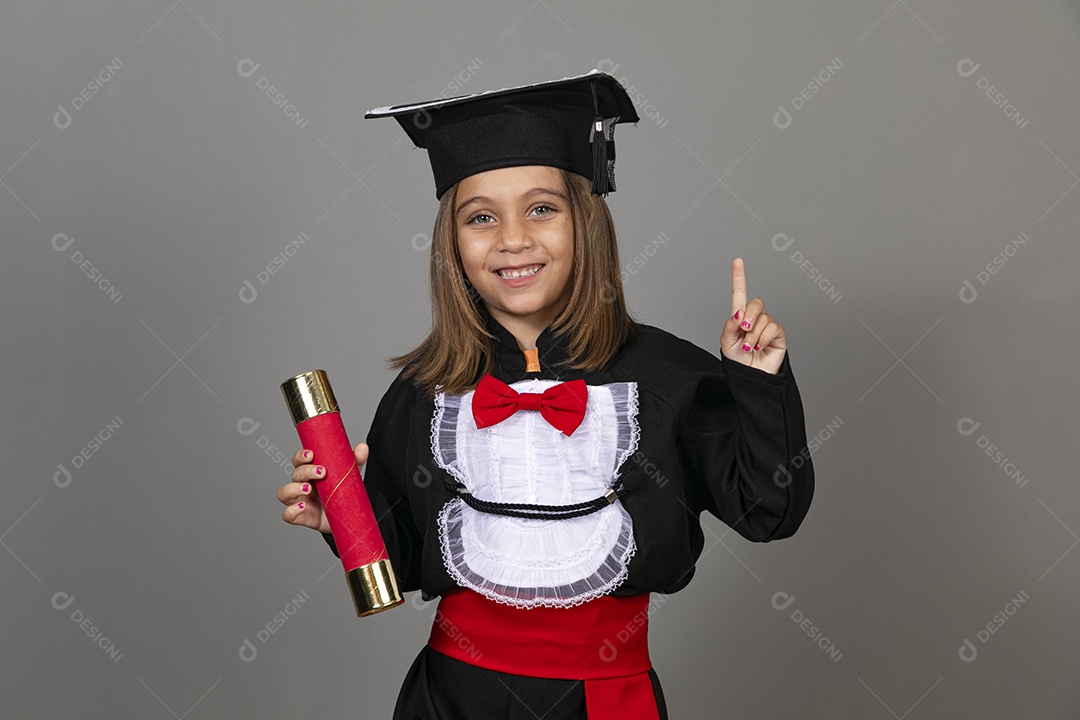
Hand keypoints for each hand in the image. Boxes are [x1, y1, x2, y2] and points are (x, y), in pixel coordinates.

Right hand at [277, 443, 368, 534]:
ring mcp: (299, 501)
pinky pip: (287, 514)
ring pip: (284, 493)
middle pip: (295, 474)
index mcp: (310, 473)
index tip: (311, 454)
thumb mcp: (349, 477)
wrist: (345, 518)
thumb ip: (355, 462)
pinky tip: (303, 506)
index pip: (299, 461)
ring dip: (294, 488)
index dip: (301, 456)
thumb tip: (362, 447)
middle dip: (306, 471)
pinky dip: (291, 510)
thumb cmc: (341, 494)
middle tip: (322, 472)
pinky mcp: (301, 517)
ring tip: (308, 488)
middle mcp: (302, 485)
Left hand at [720, 257, 786, 374]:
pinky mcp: (778, 334)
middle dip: (748, 316)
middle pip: (756, 303)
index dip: (739, 277)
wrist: (751, 377)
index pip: (740, 294)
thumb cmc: (738, 360)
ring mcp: (767, 325)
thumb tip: (738, 313)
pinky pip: (772, 327)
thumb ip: (729, 326)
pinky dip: (763, 338)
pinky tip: (759, 347)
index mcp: (740, 317)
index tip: (738, 260)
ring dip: (752, 335)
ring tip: (749, 347)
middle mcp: (755, 318)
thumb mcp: (726, 343)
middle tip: (743, 329)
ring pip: (763, 319)